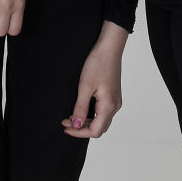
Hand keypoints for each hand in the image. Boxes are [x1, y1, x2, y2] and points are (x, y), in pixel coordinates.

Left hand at [62, 23, 127, 138]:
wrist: (110, 47)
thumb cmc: (98, 63)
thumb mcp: (85, 86)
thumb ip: (80, 108)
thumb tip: (76, 125)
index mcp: (109, 106)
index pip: (95, 131)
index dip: (79, 132)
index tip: (66, 127)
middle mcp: (115, 106)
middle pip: (99, 128)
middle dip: (82, 128)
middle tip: (66, 122)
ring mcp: (116, 101)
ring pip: (101, 121)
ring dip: (86, 122)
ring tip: (71, 116)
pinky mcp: (114, 95)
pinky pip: (103, 112)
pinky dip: (92, 115)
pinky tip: (82, 108)